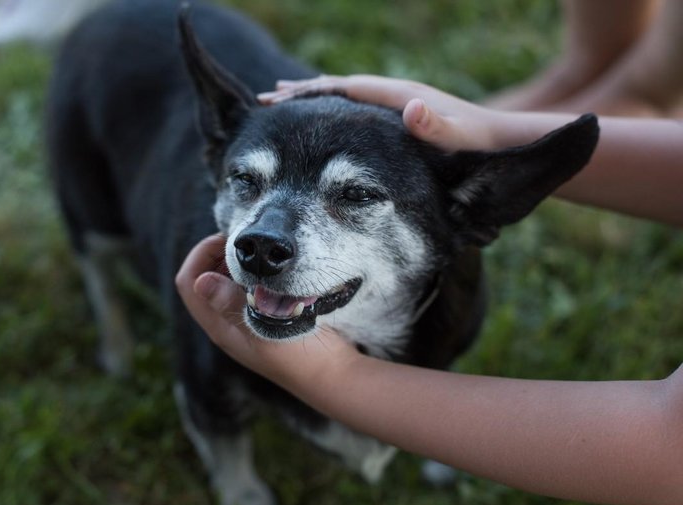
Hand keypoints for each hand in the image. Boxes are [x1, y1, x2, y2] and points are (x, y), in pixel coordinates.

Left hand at [175, 234, 357, 385]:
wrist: (334, 377)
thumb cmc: (302, 356)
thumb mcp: (268, 327)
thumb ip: (234, 304)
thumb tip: (201, 282)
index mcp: (220, 327)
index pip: (188, 282)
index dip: (201, 255)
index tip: (230, 239)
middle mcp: (226, 324)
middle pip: (203, 278)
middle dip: (218, 255)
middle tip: (249, 242)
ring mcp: (244, 322)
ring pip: (225, 283)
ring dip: (238, 264)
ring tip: (262, 253)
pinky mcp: (264, 319)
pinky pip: (246, 289)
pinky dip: (254, 274)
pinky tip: (276, 270)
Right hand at [258, 74, 504, 151]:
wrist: (506, 142)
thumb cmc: (482, 147)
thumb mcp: (462, 140)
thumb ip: (438, 127)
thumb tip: (412, 108)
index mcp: (402, 99)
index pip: (345, 89)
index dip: (310, 93)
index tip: (277, 97)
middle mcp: (397, 98)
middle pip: (339, 89)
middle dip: (303, 94)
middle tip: (267, 99)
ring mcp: (399, 108)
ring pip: (346, 100)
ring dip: (316, 102)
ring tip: (284, 106)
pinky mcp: (402, 121)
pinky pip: (358, 115)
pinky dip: (334, 117)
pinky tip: (325, 130)